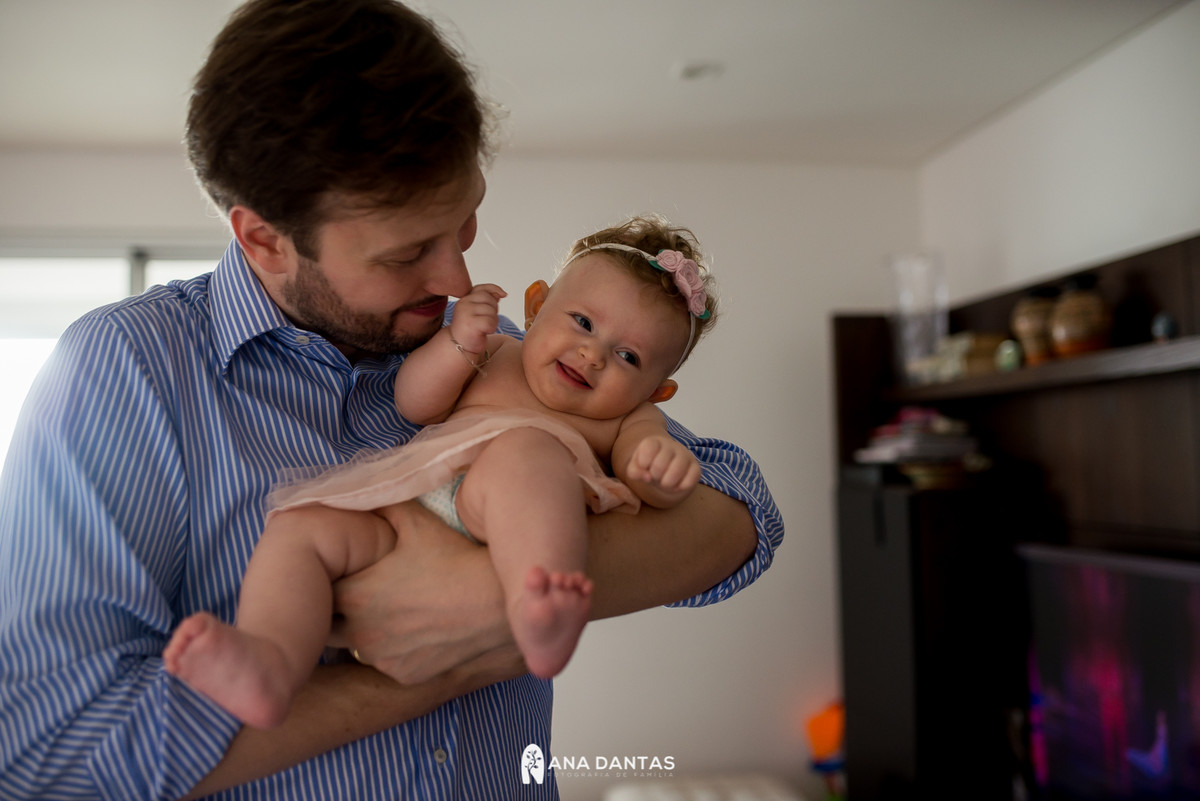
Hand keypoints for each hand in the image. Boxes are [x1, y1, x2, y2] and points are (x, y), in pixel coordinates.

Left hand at [329, 500, 520, 684]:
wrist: (494, 602)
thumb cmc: (454, 558)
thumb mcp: (416, 522)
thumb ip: (381, 507)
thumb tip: (360, 493)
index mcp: (355, 593)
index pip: (316, 593)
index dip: (328, 581)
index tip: (345, 572)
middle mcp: (360, 632)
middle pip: (327, 625)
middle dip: (336, 611)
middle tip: (363, 594)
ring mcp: (381, 657)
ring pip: (356, 647)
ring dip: (364, 632)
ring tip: (393, 612)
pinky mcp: (403, 675)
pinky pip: (386, 662)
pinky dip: (393, 650)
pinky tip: (416, 630)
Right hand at [450, 283, 506, 354]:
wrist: (458, 347)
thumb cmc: (471, 329)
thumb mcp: (477, 312)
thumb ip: (486, 301)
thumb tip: (501, 294)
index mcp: (465, 299)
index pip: (482, 288)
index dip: (494, 289)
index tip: (503, 295)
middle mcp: (464, 303)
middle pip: (489, 299)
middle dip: (494, 310)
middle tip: (487, 321)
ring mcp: (466, 312)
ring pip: (491, 311)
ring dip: (493, 321)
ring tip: (485, 328)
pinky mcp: (470, 323)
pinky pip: (490, 321)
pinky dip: (492, 328)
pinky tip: (485, 332)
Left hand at [624, 434, 701, 502]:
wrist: (665, 468)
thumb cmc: (648, 467)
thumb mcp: (636, 468)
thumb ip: (634, 471)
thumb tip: (647, 477)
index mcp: (654, 442)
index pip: (648, 448)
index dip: (643, 462)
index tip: (644, 466)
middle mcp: (671, 446)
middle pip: (660, 464)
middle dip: (654, 475)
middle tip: (655, 476)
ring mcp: (685, 455)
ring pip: (677, 471)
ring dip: (667, 483)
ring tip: (664, 482)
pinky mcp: (696, 467)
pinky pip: (690, 480)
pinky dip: (680, 487)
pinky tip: (676, 485)